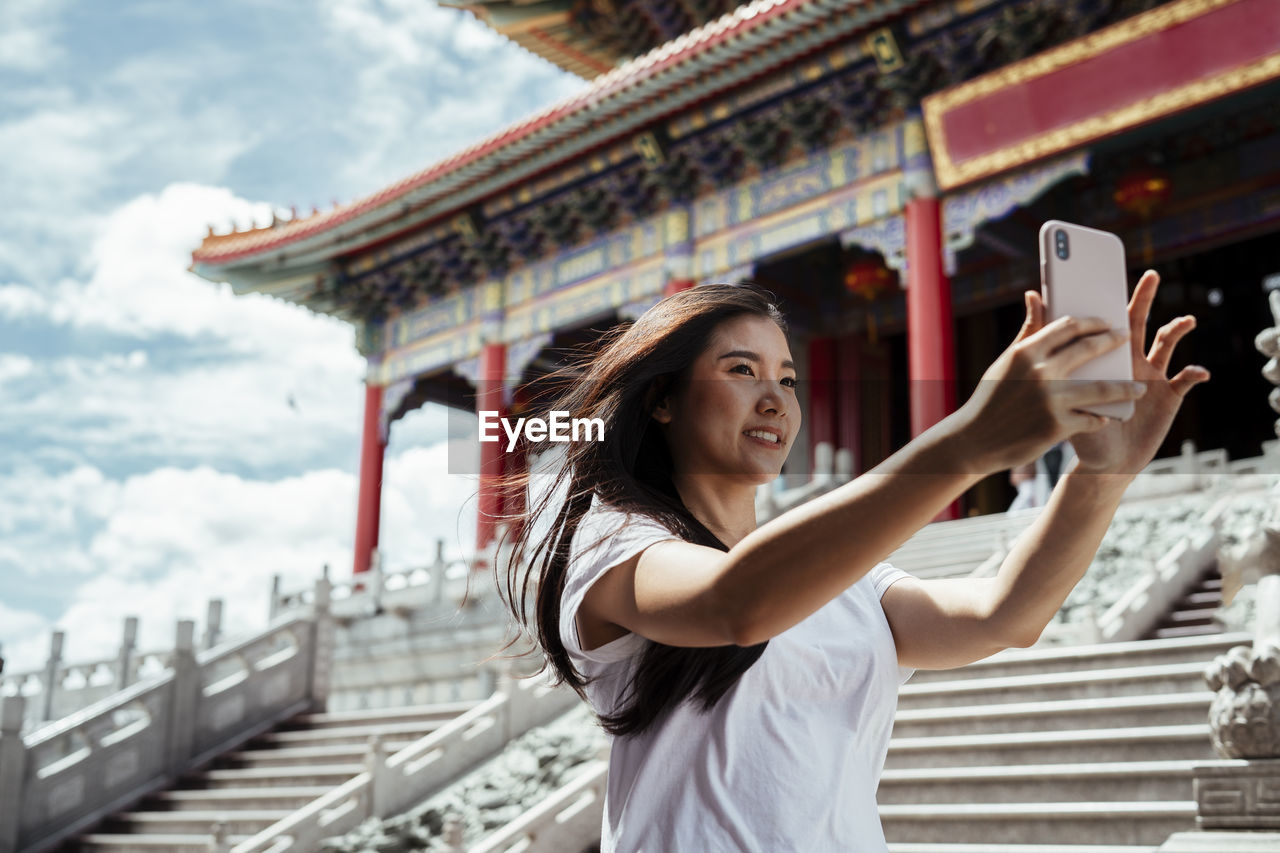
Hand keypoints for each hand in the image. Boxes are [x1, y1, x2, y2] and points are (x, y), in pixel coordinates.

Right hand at [954, 290, 1151, 475]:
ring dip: (1126, 387)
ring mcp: (1050, 400)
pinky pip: (1091, 418)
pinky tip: (1105, 416)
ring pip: (1102, 388)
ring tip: (1139, 388)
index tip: (1108, 323)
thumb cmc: (992, 398)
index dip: (1093, 322)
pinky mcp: (1057, 426)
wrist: (975, 440)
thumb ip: (1029, 331)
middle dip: (1113, 342)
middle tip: (1127, 339)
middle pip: (1089, 348)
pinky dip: (1100, 417)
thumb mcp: (1006, 362)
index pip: (1068, 326)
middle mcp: (1039, 372)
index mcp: (1025, 352)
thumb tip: (1035, 295)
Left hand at [1033, 270, 1209, 475]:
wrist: (1101, 461)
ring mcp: (1151, 375)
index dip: (1106, 298)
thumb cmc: (1077, 425)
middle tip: (1150, 276)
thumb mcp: (1057, 386)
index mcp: (1102, 355)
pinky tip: (1198, 371)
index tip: (1110, 275)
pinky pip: (1187, 380)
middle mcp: (1129, 358)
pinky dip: (1195, 373)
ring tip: (1185, 321)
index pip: (1105, 319)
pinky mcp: (1170, 395)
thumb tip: (1033, 295)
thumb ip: (1045, 341)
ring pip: (1167, 343)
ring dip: (1178, 329)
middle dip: (1144, 297)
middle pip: (1138, 321)